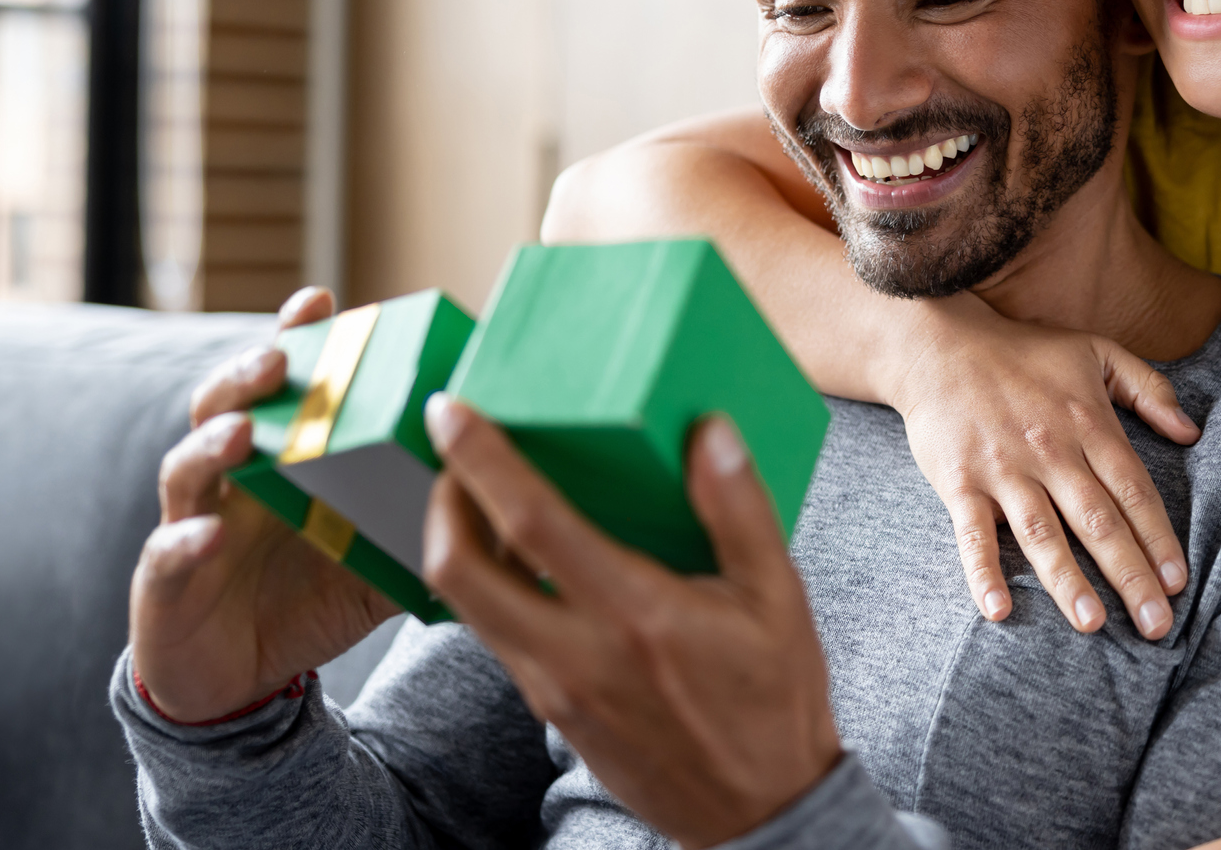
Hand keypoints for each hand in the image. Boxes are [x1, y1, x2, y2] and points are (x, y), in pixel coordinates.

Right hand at [128, 287, 398, 722]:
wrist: (237, 682)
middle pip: (222, 407)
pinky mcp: (166, 583)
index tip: (320, 298)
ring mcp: (191, 524)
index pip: (282, 387)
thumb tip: (509, 510)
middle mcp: (230, 481)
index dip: (295, 339)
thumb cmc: (307, 601)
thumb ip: (428, 529)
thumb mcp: (378, 562)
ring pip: (185, 468)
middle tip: (281, 356)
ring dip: (211, 444)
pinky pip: (168, 555)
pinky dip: (186, 542)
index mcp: (282, 462)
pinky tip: (209, 534)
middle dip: (246, 374)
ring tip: (242, 431)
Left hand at [423, 397, 841, 849]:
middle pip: (458, 569)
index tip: (451, 410)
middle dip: (442, 499)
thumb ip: (740, 510)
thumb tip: (710, 432)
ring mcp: (555, 687)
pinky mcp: (550, 708)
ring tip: (485, 495)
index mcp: (636, 613)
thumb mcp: (779, 597)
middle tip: (457, 453)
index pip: (533, 522)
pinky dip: (489, 584)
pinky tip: (524, 559)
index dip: (481, 459)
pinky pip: (496, 634)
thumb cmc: (774, 701)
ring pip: (467, 604)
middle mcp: (578, 652)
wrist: (758, 812)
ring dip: (459, 541)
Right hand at [892, 296, 1198, 640]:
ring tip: (1093, 624)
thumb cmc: (1024, 352)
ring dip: (1068, 582)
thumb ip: (1149, 388)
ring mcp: (1003, 468)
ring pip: (1042, 533)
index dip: (1158, 538)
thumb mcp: (1096, 351)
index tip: (1178, 582)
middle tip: (1156, 625)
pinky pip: (973, 534)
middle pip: (1098, 522)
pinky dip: (984, 572)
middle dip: (1130, 575)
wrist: (940, 344)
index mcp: (1088, 423)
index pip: (1133, 491)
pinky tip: (999, 610)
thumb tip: (1191, 432)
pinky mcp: (959, 481)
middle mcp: (1050, 450)